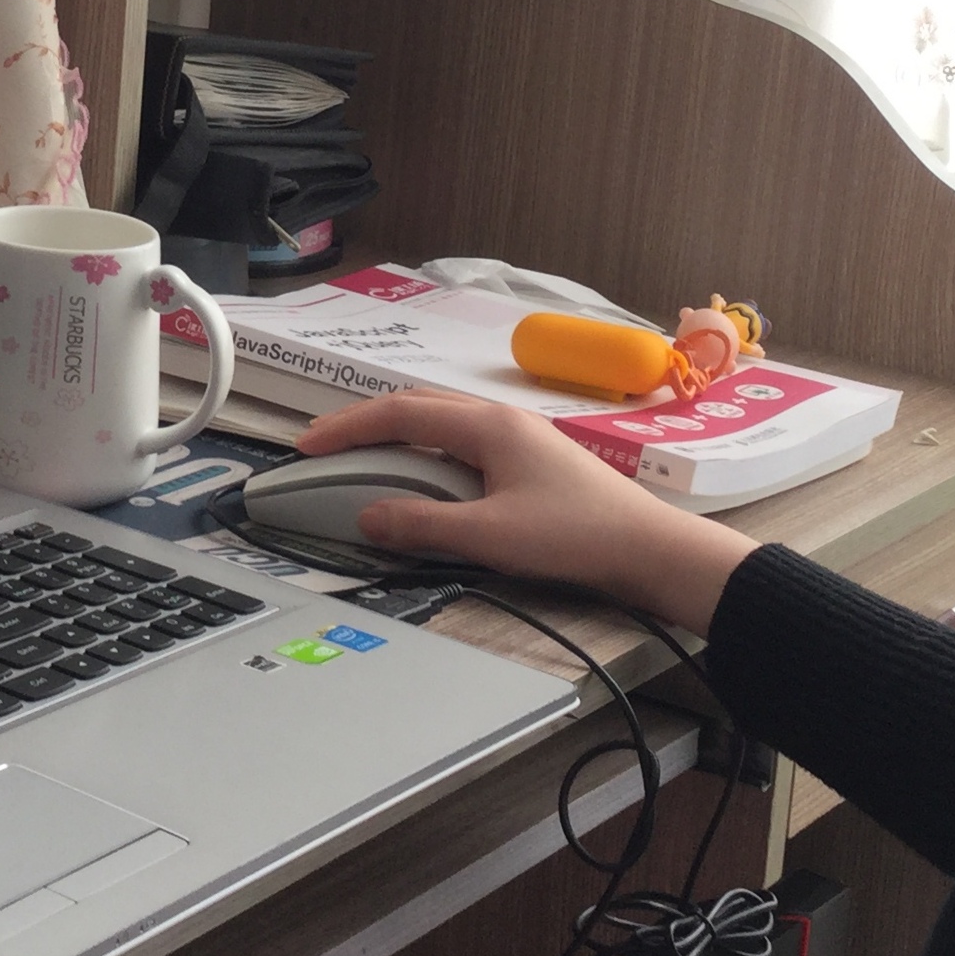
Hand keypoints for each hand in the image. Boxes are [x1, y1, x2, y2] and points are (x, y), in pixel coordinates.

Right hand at [296, 393, 755, 633]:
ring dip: (398, 437)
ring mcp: (520, 437)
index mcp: (487, 425)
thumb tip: (369, 516)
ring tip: (361, 462)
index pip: (399, 412)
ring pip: (442, 423)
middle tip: (325, 450)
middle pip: (419, 407)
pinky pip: (463, 444)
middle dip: (366, 424)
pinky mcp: (532, 461)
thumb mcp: (489, 535)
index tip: (307, 447)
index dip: (347, 428)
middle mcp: (502, 420)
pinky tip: (421, 480)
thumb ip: (423, 524)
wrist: (647, 547)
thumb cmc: (574, 535)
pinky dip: (427, 454)